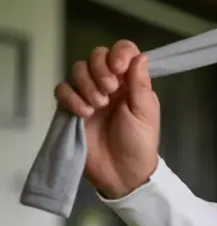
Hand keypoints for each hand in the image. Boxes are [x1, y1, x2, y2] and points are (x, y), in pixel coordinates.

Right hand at [54, 40, 159, 198]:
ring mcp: (89, 95)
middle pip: (96, 56)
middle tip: (109, 92)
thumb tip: (140, 56)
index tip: (118, 68)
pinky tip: (84, 114)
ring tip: (98, 107)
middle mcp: (110, 84)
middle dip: (100, 69)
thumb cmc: (139, 143)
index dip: (118, 53)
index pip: (124, 52)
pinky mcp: (71, 108)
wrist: (122, 173)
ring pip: (78, 70)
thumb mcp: (145, 113)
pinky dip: (70, 97)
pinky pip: (62, 89)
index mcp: (132, 83)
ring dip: (86, 84)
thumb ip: (140, 84)